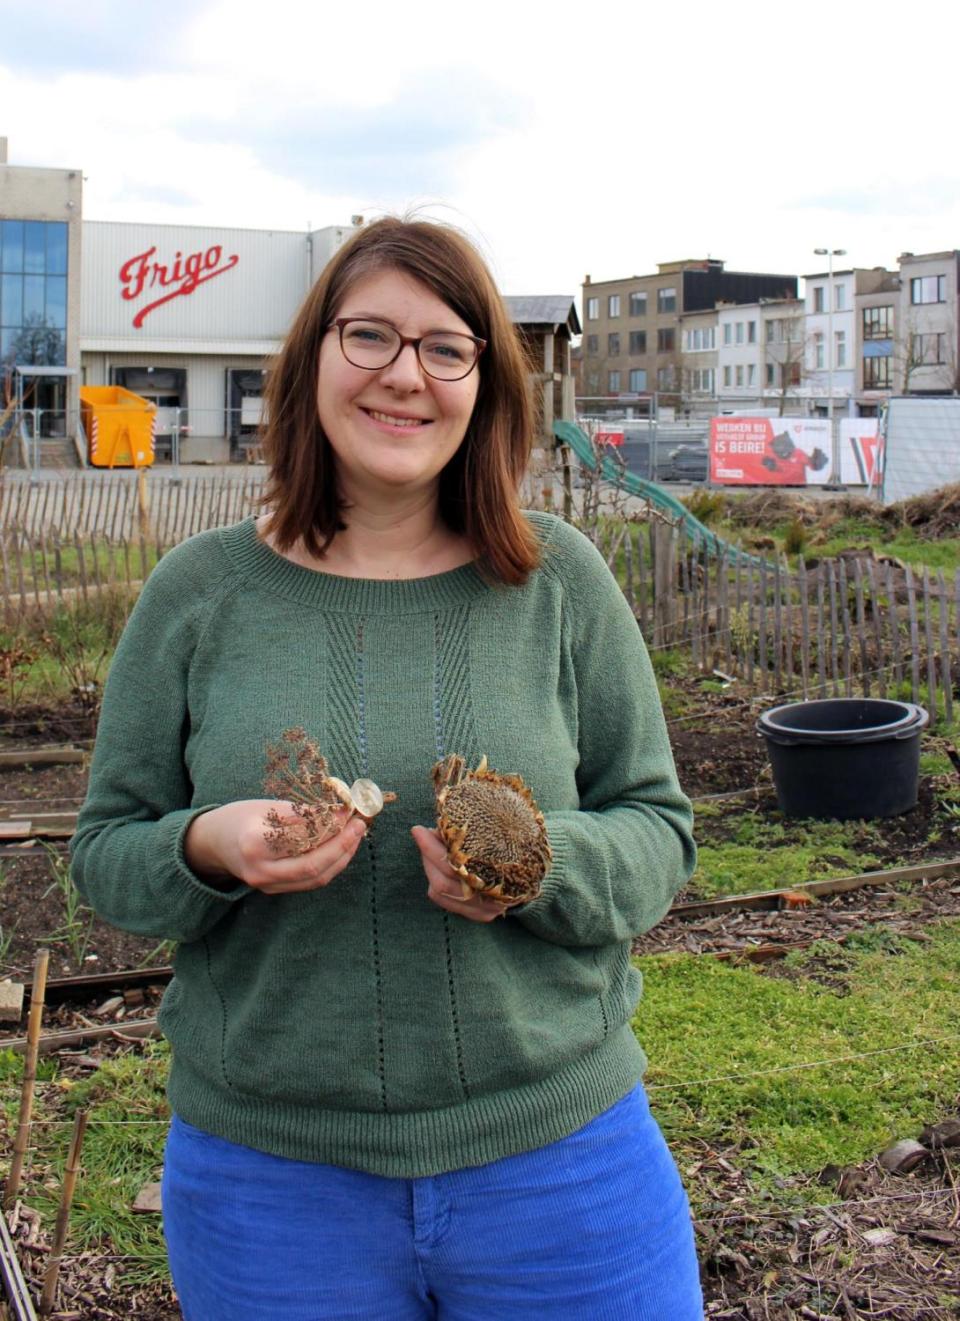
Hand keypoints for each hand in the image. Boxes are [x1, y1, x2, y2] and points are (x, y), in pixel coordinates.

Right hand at [185, 799, 366, 894]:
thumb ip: (301, 813)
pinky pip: (310, 881)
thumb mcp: (266, 806)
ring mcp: (267, 884)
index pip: (303, 837)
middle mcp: (261, 869)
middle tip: (360, 824)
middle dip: (343, 845)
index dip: (330, 824)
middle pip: (313, 864)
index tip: (348, 809)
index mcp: (254, 842)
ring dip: (342, 857)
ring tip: (356, 835)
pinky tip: (342, 848)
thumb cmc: (240, 818)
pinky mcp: (274, 890)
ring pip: (316, 878)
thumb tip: (339, 812)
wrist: (212, 843)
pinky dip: (331, 865)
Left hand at [410, 825, 518, 922]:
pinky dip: (435, 880)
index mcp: (496, 877)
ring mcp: (483, 911)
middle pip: (442, 882)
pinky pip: (443, 900)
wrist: (538, 875)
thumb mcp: (496, 839)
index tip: (419, 829)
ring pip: (439, 892)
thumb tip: (441, 824)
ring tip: (430, 847)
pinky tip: (438, 866)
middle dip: (427, 855)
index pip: (452, 866)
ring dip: (429, 867)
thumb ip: (471, 836)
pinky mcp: (478, 915)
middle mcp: (489, 900)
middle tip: (422, 834)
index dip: (431, 848)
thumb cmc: (513, 850)